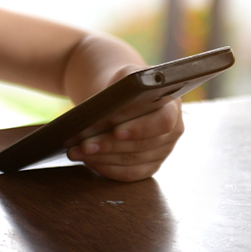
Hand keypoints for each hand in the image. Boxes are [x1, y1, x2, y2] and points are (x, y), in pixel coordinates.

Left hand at [66, 70, 184, 181]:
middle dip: (110, 145)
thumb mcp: (125, 77)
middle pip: (142, 145)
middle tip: (83, 144)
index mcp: (173, 106)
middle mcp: (172, 132)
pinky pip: (129, 173)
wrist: (123, 97)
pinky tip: (89, 160)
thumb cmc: (124, 86)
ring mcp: (163, 151)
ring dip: (103, 158)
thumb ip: (123, 87)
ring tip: (77, 151)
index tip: (116, 131)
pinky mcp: (150, 166)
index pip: (163, 122)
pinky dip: (107, 168)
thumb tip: (108, 109)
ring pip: (133, 161)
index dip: (140, 128)